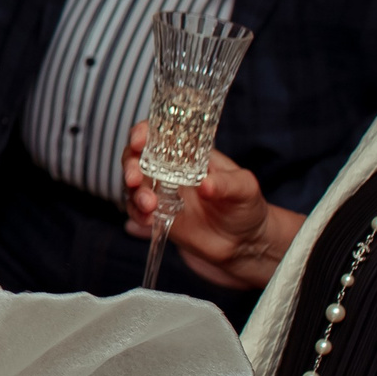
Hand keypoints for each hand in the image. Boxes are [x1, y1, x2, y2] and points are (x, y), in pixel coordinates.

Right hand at [121, 120, 297, 289]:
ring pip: (133, 184)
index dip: (144, 133)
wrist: (243, 243)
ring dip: (134, 193)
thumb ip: (227, 183)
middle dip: (130, 165)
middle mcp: (169, 169)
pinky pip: (136, 210)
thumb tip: (205, 184)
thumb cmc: (246, 206)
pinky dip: (137, 214)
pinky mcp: (157, 213)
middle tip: (134, 178)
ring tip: (149, 205)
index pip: (159, 134)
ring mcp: (160, 191)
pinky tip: (149, 220)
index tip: (139, 141)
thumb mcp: (245, 188)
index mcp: (188, 153)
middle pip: (136, 157)